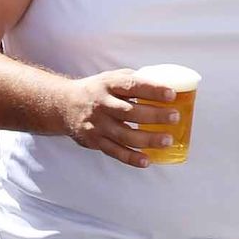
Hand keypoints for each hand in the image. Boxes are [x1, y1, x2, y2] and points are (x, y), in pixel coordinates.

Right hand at [62, 70, 185, 167]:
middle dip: (154, 115)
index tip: (171, 95)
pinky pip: (114, 151)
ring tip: (167, 140)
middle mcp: (102, 104)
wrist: (64, 105)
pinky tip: (146, 161)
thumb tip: (168, 85)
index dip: (152, 90)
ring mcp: (98, 124)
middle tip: (175, 117)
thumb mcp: (113, 78)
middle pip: (129, 112)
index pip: (133, 85)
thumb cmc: (98, 90)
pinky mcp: (95, 141)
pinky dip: (131, 157)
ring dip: (147, 139)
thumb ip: (136, 81)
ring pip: (124, 134)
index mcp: (109, 84)